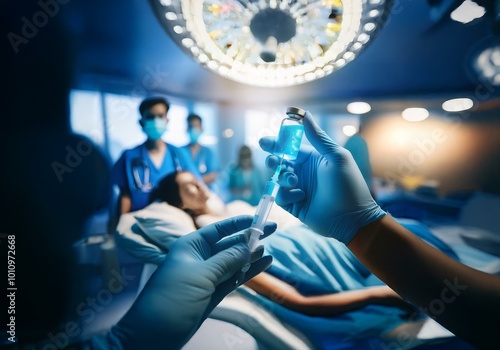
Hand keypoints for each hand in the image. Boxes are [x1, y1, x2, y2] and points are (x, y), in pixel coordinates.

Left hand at [110, 215, 274, 348]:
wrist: (152, 335)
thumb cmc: (172, 298)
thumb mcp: (200, 275)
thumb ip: (227, 260)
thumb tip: (249, 247)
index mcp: (191, 246)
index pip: (219, 229)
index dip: (239, 223)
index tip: (259, 218)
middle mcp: (200, 258)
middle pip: (230, 244)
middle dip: (250, 238)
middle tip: (274, 229)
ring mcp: (207, 277)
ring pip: (234, 262)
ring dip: (251, 256)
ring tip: (270, 250)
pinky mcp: (212, 294)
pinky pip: (234, 279)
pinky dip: (248, 273)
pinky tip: (263, 266)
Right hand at [259, 111, 384, 243]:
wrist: (351, 218)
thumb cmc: (348, 185)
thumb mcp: (336, 157)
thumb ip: (318, 137)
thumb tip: (305, 115)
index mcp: (314, 159)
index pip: (291, 148)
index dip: (277, 144)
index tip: (264, 142)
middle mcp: (305, 172)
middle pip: (280, 162)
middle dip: (273, 160)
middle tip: (273, 161)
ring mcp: (299, 189)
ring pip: (278, 179)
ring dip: (283, 178)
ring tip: (293, 181)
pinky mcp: (295, 205)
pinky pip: (281, 196)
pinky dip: (287, 195)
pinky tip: (301, 196)